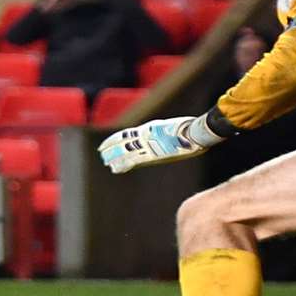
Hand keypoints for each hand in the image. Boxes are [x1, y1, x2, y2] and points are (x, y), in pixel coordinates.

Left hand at [98, 115, 222, 174]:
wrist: (193, 134)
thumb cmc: (188, 130)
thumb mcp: (174, 127)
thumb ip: (166, 131)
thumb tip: (172, 133)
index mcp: (148, 129)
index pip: (127, 134)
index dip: (116, 138)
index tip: (109, 142)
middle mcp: (145, 136)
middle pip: (123, 142)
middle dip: (112, 147)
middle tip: (102, 152)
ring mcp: (147, 145)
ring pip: (124, 151)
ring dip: (114, 156)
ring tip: (106, 161)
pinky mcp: (151, 155)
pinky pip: (133, 161)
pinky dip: (122, 164)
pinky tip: (115, 168)